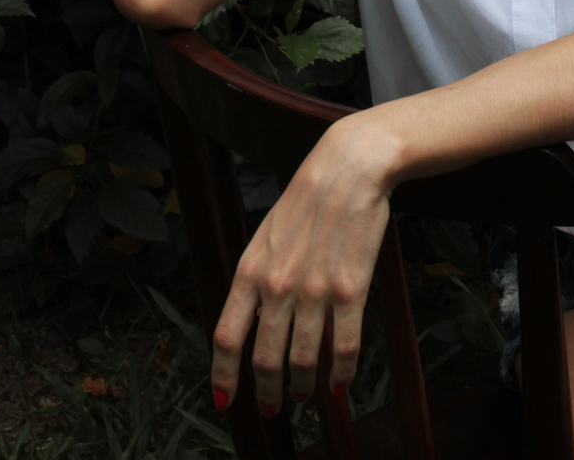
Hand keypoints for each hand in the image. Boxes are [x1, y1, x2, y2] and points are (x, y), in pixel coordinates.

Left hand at [211, 116, 392, 412]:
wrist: (348, 167)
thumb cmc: (307, 199)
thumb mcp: (267, 236)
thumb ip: (257, 280)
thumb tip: (254, 323)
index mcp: (250, 270)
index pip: (227, 338)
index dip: (223, 376)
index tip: (224, 400)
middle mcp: (277, 286)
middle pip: (264, 359)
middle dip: (266, 392)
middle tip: (272, 407)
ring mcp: (314, 290)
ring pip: (302, 361)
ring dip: (302, 388)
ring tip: (304, 396)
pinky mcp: (350, 290)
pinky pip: (343, 347)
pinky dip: (341, 374)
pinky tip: (340, 384)